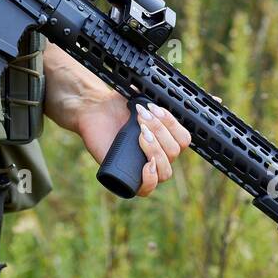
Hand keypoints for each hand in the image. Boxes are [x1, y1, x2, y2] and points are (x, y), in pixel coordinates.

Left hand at [76, 92, 193, 196]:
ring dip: (155, 150)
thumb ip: (158, 91)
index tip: (154, 109)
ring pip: (165, 171)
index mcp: (166, 137)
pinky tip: (146, 165)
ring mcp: (145, 167)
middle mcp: (159, 154)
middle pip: (174, 152)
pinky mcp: (128, 177)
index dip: (172, 124)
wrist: (94, 111)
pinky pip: (148, 189)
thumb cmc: (118, 104)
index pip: (184, 138)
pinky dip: (151, 178)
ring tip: (140, 135)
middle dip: (159, 131)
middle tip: (140, 117)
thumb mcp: (140, 95)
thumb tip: (180, 88)